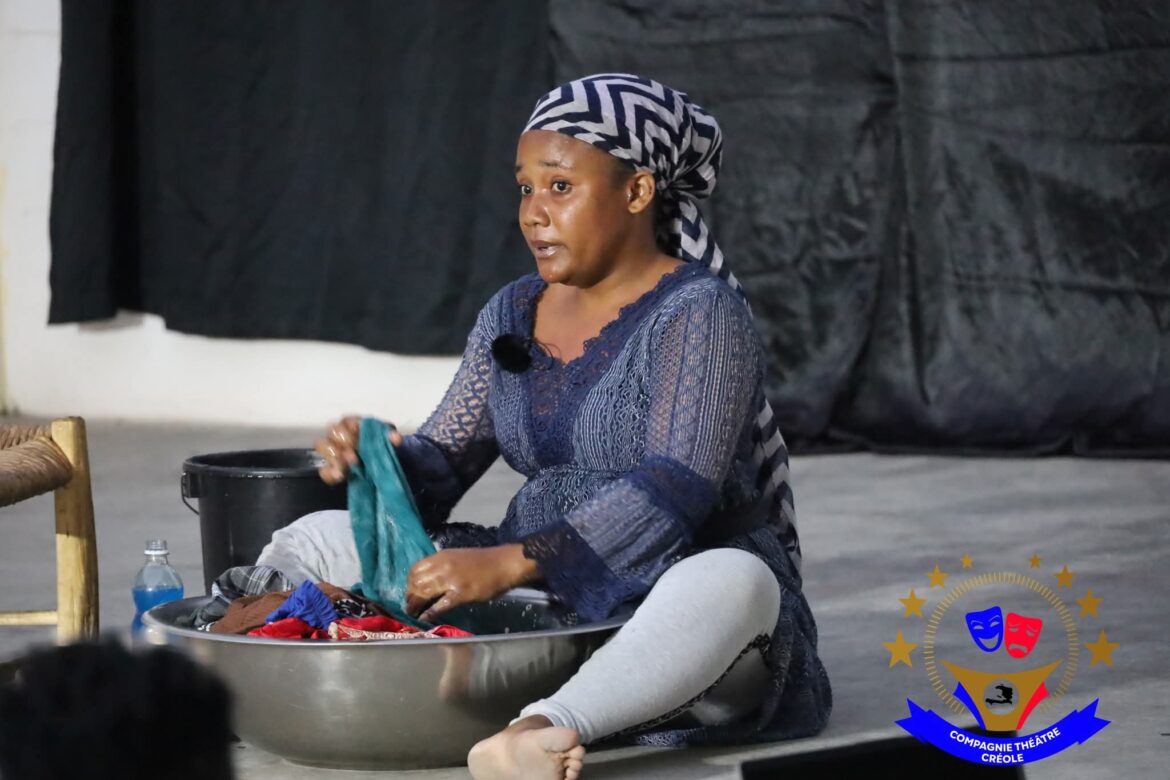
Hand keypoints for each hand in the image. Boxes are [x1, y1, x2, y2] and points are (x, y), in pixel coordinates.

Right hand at [314, 415, 402, 483]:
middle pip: (332, 432)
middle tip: (357, 451)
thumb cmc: (381, 447)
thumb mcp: (388, 441)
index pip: (346, 420)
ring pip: (323, 446)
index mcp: (352, 424)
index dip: (352, 424)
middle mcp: (339, 435)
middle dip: (345, 441)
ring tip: (352, 464)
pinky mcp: (331, 468)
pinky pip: (323, 470)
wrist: (381, 466)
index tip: (358, 429)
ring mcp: (332, 451)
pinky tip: (340, 475)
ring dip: (336, 455)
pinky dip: (330, 472)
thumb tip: (395, 438)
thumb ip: (392, 438)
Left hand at [405, 545, 537, 622]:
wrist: (503, 564)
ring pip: (424, 593)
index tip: (411, 592)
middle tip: (409, 607)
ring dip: (415, 605)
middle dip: (410, 596)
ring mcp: (451, 580)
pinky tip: (425, 618)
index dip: (409, 583)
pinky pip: (440, 605)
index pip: (415, 569)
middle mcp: (443, 566)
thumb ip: (442, 566)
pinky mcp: (461, 594)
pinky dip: (430, 613)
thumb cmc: (483, 561)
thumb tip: (428, 579)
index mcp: (441, 556)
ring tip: (413, 614)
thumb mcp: (457, 557)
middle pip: (416, 582)